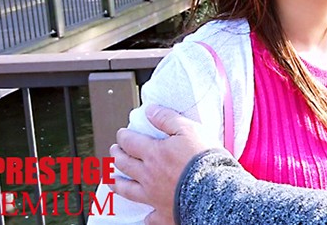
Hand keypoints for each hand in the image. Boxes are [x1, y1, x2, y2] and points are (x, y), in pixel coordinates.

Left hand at [110, 105, 212, 224]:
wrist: (214, 191)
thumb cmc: (204, 159)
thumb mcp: (189, 129)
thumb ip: (167, 119)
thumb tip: (150, 111)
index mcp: (154, 154)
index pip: (130, 142)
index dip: (123, 136)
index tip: (121, 133)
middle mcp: (148, 175)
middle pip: (124, 164)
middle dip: (116, 155)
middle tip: (114, 150)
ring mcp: (154, 196)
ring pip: (128, 190)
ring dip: (117, 183)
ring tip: (111, 180)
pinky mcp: (164, 213)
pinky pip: (150, 217)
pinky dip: (146, 215)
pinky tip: (144, 215)